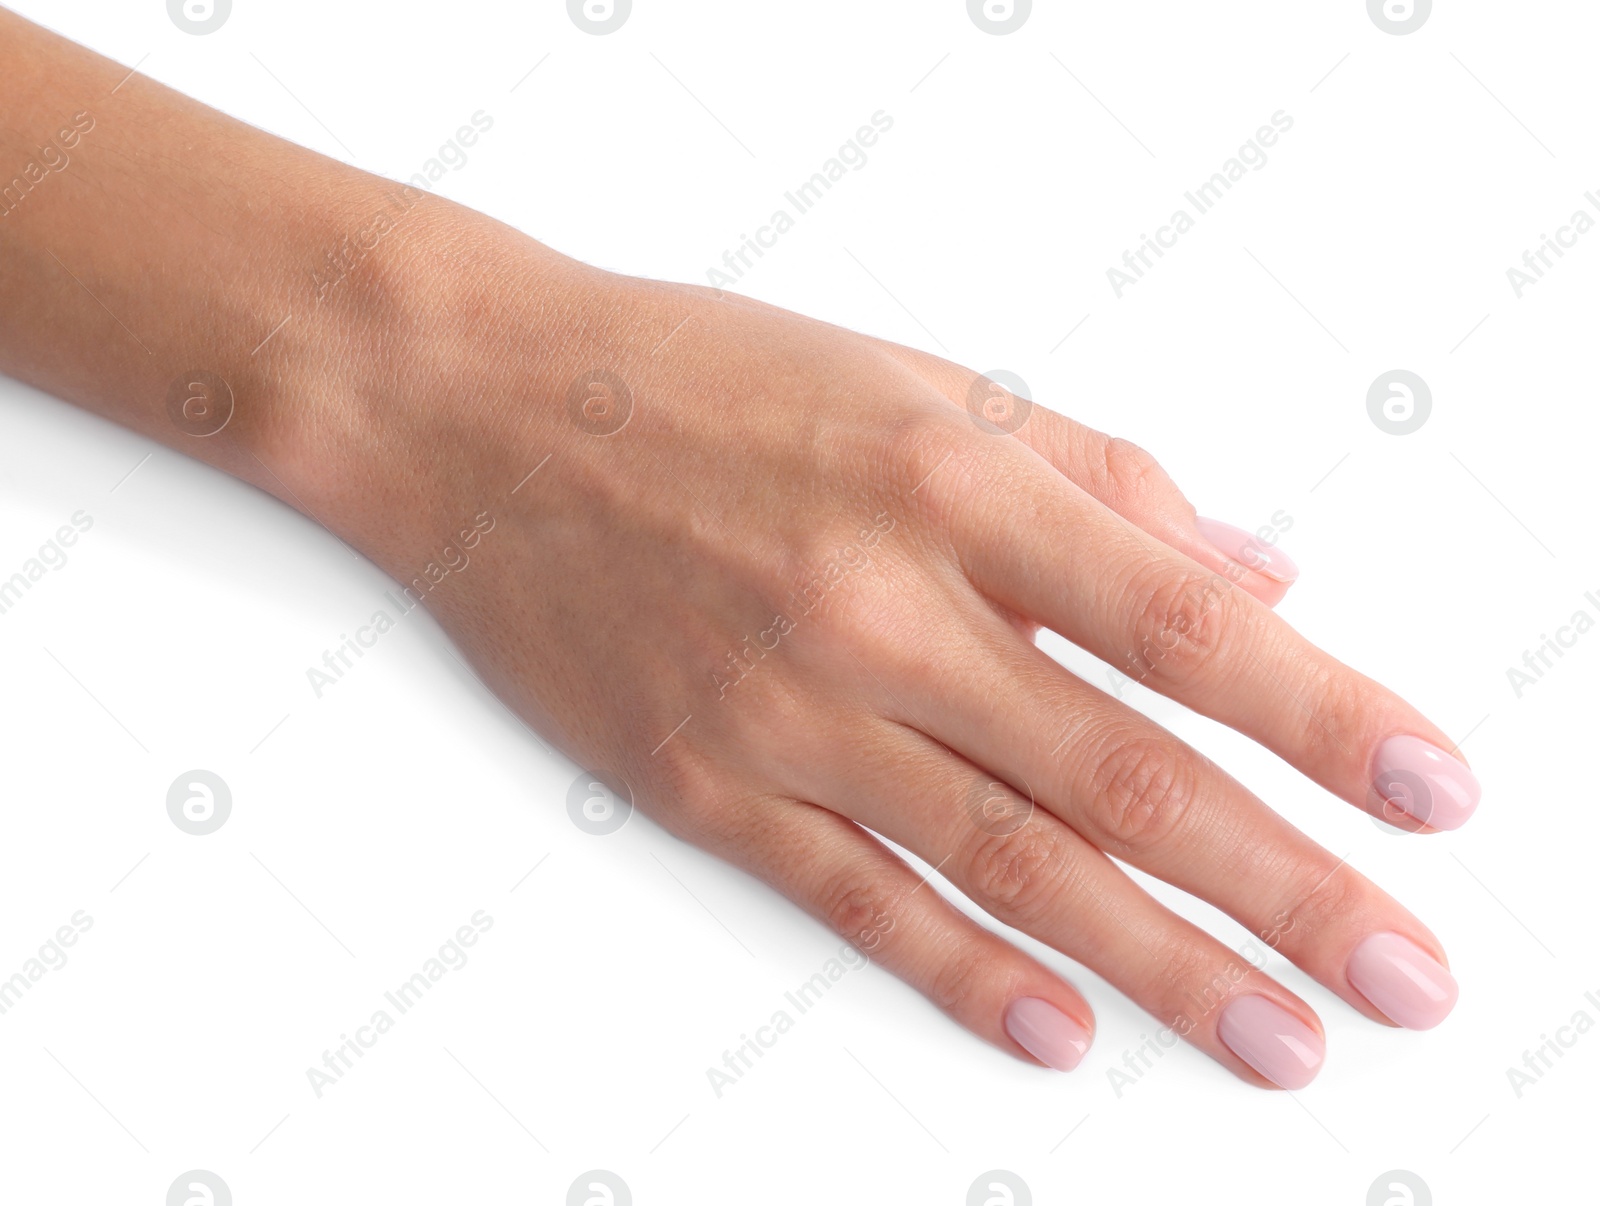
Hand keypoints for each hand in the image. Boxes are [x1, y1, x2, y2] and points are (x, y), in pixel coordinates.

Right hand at [284, 203, 1475, 1088]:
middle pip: (1124, 773)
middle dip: (1284, 885)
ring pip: (1010, 861)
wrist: (483, 414)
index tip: (1427, 793)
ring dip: (1159, 964)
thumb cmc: (703, 382)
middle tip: (1395, 972)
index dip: (1324, 718)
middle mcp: (880, 605)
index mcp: (954, 483)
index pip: (1183, 625)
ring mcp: (788, 707)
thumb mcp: (919, 384)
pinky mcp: (704, 780)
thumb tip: (1251, 578)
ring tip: (1274, 1035)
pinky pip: (857, 896)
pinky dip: (965, 974)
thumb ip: (1100, 482)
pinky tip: (1059, 1030)